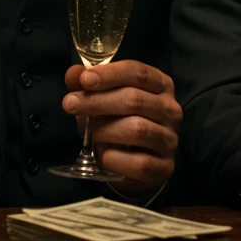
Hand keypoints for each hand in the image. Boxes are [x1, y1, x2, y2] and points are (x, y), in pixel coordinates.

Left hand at [61, 60, 181, 194]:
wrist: (137, 163)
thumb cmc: (120, 121)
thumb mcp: (105, 97)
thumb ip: (89, 84)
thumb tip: (73, 74)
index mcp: (160, 85)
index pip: (138, 73)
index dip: (110, 74)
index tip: (84, 80)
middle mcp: (170, 110)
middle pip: (134, 100)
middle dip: (97, 101)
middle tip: (69, 105)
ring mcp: (170, 140)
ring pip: (137, 130)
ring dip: (104, 130)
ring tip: (87, 133)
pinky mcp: (165, 167)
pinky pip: (138, 163)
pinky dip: (114, 158)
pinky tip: (101, 154)